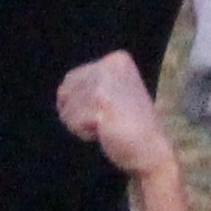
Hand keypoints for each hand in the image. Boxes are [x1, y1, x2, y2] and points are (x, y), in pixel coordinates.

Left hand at [52, 51, 181, 185]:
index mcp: (116, 60)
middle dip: (78, 113)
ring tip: (106, 128)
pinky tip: (105, 134)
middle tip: (104, 122)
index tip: (106, 112)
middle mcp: (111, 65)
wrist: (150, 150)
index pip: (71, 79)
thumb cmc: (128, 127)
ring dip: (81, 125)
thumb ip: (89, 85)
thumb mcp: (113, 94)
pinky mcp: (101, 101)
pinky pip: (72, 121)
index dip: (79, 103)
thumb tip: (60, 92)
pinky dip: (84, 133)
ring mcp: (105, 83)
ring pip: (67, 108)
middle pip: (66, 91)